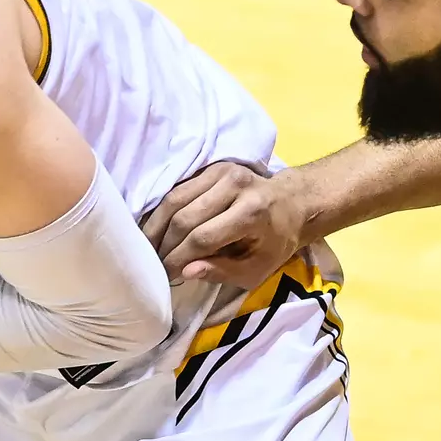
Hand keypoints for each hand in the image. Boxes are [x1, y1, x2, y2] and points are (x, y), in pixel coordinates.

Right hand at [142, 162, 311, 287]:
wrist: (291, 202)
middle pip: (185, 217)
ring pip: (175, 199)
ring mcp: (221, 171)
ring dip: (157, 225)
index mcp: (252, 213)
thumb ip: (223, 272)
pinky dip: (163, 210)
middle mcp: (235, 186)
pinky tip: (157, 228)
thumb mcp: (257, 268)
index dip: (179, 258)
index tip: (166, 274)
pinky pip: (178, 189)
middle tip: (154, 263)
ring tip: (148, 246)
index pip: (203, 237)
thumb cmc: (275, 241)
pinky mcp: (211, 166)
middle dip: (165, 244)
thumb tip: (186, 272)